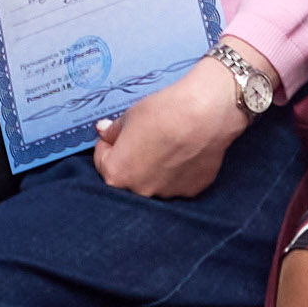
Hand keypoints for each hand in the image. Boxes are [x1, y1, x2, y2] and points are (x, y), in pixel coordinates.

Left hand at [90, 55, 248, 203]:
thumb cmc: (163, 112)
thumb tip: (104, 132)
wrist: (205, 114)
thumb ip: (114, 131)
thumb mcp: (129, 116)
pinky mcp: (191, 190)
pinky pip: (177, 181)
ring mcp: (167, 194)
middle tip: (141, 138)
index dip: (107, 145)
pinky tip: (184, 151)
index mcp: (117, 175)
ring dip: (154, 167)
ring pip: (154, 180)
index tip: (114, 135)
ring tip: (167, 144)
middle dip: (130, 159)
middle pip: (128, 176)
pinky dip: (176, 170)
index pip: (102, 162)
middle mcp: (140, 191)